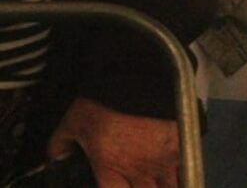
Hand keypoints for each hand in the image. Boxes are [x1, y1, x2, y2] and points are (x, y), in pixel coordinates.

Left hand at [48, 97, 178, 187]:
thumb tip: (55, 161)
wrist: (140, 76)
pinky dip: (180, 176)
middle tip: (137, 182)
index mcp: (111, 168)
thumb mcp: (72, 123)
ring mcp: (164, 159)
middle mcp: (139, 169)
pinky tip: (175, 176)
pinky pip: (185, 170)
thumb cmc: (105, 101)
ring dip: (164, 187)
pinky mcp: (182, 144)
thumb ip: (60, 146)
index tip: (114, 186)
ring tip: (157, 183)